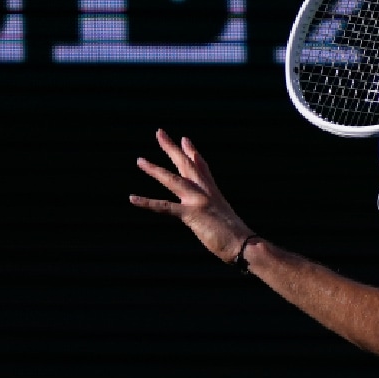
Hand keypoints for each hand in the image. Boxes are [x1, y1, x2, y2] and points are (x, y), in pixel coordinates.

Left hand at [130, 129, 255, 264]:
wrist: (245, 245)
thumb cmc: (239, 240)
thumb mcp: (227, 221)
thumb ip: (216, 215)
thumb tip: (213, 219)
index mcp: (214, 194)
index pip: (202, 169)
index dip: (192, 153)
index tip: (184, 140)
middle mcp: (206, 193)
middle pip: (186, 165)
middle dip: (172, 148)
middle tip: (159, 132)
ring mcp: (198, 202)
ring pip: (173, 180)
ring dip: (155, 170)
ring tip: (140, 160)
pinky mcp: (192, 215)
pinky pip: (165, 207)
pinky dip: (148, 203)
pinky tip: (133, 199)